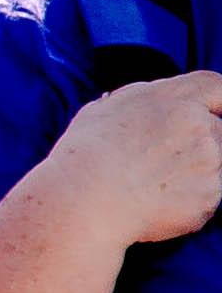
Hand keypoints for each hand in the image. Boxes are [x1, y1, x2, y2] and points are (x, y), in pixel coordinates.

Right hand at [36, 68, 221, 256]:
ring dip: (194, 173)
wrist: (84, 200)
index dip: (218, 102)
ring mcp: (209, 163)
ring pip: (215, 165)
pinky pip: (206, 198)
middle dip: (200, 144)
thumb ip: (139, 102)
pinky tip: (154, 204)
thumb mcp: (104, 109)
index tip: (212, 113)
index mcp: (172, 99)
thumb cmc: (84, 155)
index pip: (218, 88)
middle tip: (163, 162)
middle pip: (219, 130)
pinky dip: (186, 202)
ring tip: (152, 185)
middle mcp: (199, 126)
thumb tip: (147, 100)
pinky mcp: (210, 198)